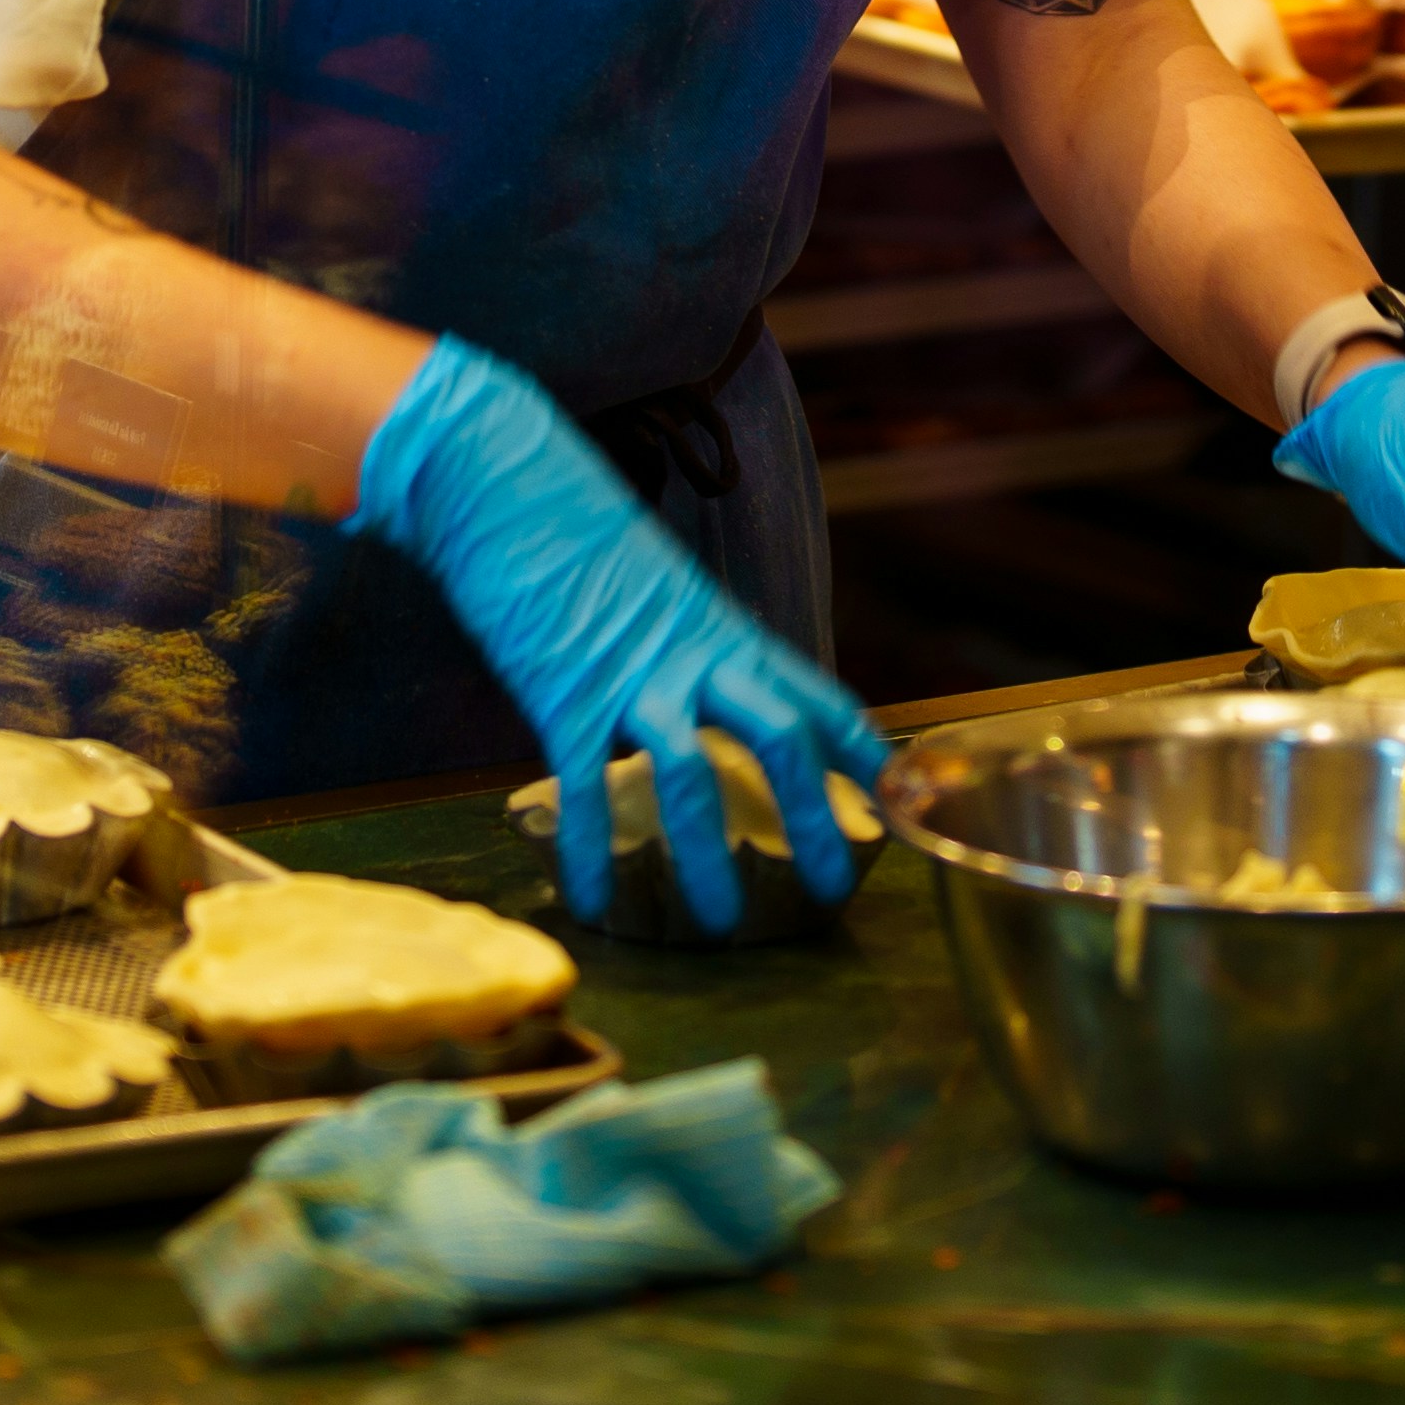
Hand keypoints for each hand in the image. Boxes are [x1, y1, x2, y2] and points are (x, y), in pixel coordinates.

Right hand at [352, 339, 877, 932]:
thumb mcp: (664, 589)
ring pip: (689, 775)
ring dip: (707, 856)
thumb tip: (714, 698)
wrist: (508, 483)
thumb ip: (696, 645)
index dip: (860, 751)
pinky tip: (592, 897)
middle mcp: (694, 655)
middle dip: (813, 816)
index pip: (816, 695)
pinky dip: (590, 848)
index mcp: (725, 630)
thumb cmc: (582, 535)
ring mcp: (630, 675)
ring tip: (718, 922)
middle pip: (778, 738)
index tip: (896, 797)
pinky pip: (586, 785)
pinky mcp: (564, 692)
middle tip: (830, 885)